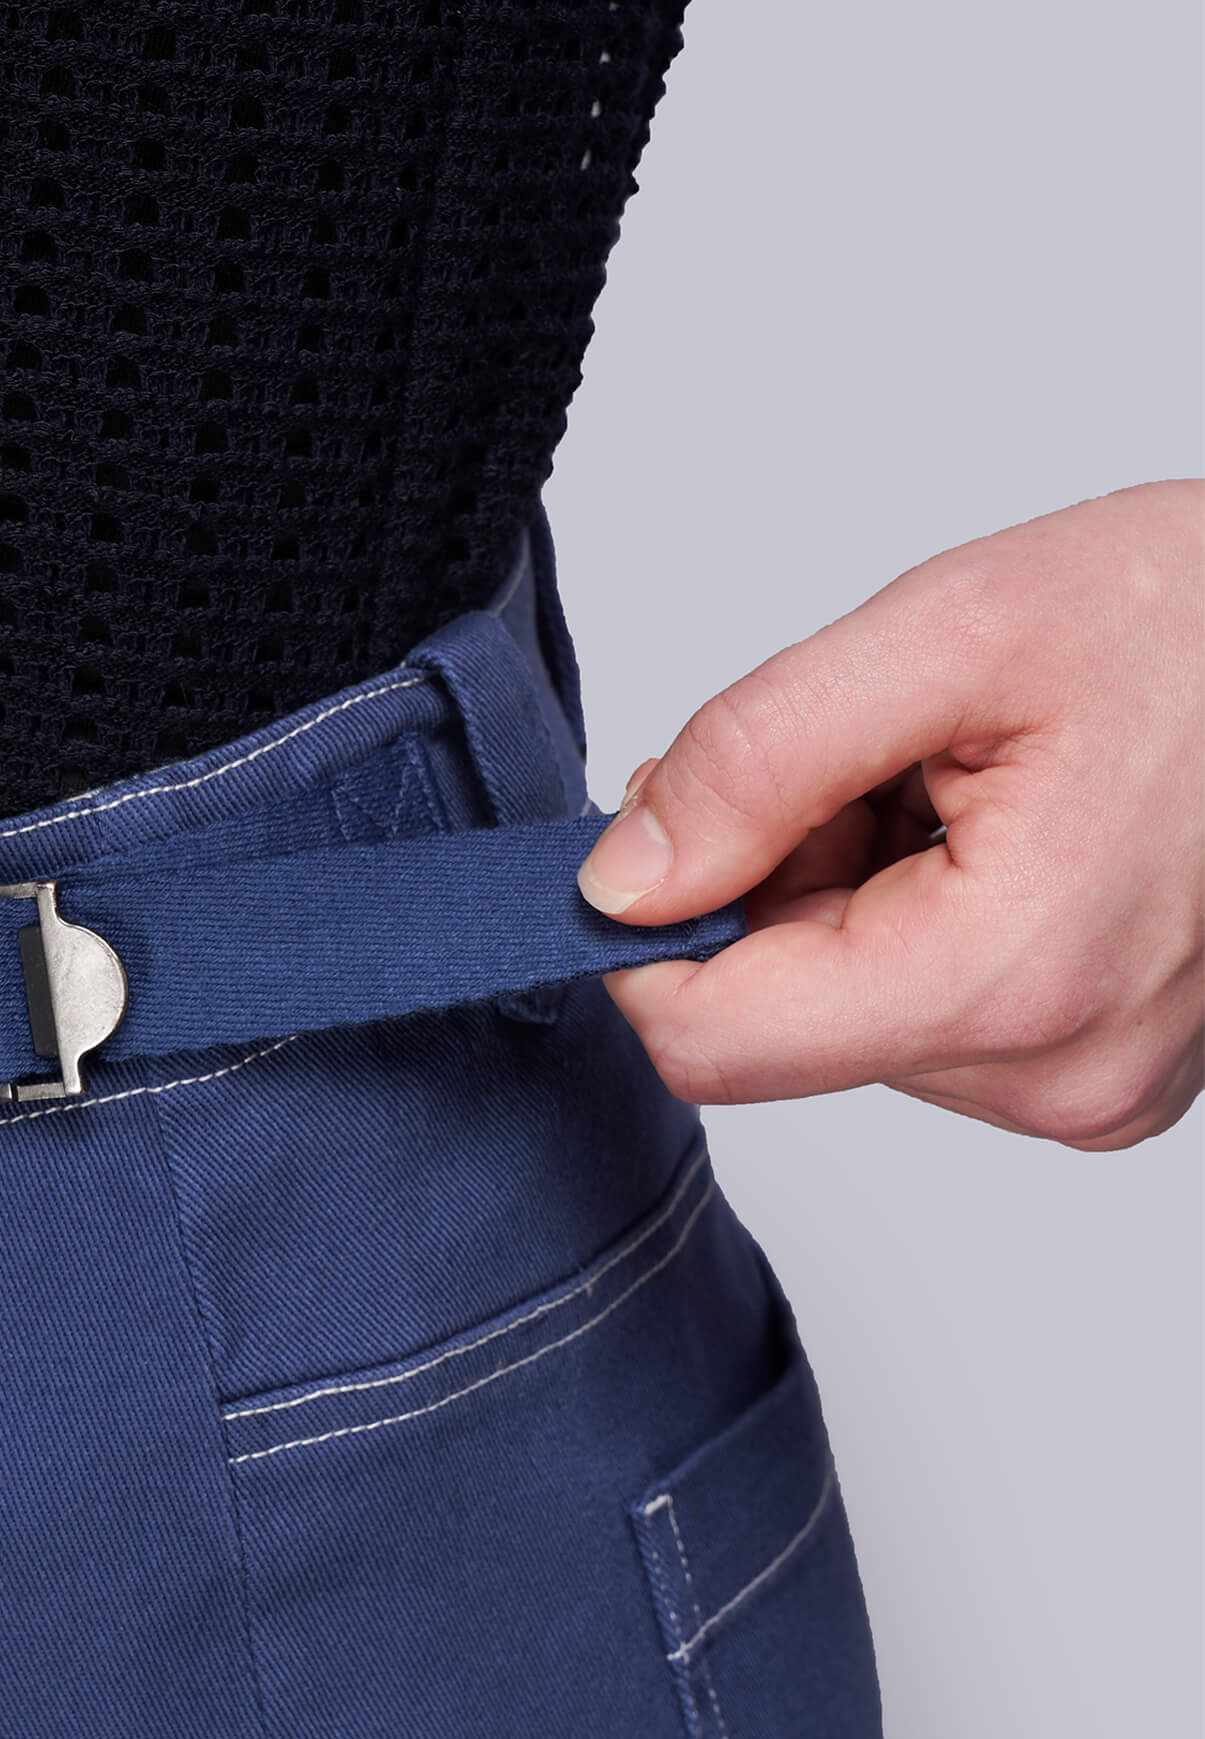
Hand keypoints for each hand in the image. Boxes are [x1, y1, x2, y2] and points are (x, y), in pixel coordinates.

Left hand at [580, 482, 1203, 1148]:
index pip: (712, 1044)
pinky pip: (929, 1023)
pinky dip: (917, 925)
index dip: (649, 934)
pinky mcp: (1101, 1077)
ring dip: (852, 897)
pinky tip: (1001, 839)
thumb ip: (755, 760)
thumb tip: (621, 883)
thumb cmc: (1197, 620)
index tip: (675, 818)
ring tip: (965, 788)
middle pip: (777, 1027)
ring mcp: (1089, 1089)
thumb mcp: (952, 630)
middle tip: (881, 761)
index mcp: (1009, 982)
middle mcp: (1055, 1075)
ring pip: (846, 1022)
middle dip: (779, 884)